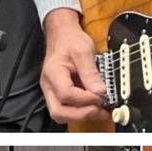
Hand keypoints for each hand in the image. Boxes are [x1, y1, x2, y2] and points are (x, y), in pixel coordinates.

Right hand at [40, 8, 108, 123]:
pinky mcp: (61, 93)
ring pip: (62, 113)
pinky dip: (82, 111)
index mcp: (53, 73)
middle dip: (81, 114)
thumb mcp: (83, 51)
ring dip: (82, 116)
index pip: (66, 94)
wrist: (63, 35)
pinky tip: (96, 107)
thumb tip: (100, 91)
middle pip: (59, 111)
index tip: (101, 96)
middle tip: (100, 110)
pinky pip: (68, 109)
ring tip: (101, 111)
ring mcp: (53, 91)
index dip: (85, 99)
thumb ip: (91, 72)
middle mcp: (50, 85)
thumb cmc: (70, 40)